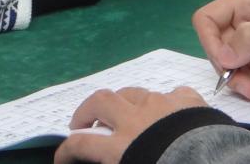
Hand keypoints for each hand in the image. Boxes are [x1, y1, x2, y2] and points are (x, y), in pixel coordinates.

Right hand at [54, 86, 205, 163]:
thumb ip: (118, 160)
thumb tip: (111, 157)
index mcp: (122, 145)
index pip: (81, 144)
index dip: (66, 152)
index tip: (61, 159)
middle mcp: (136, 119)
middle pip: (100, 103)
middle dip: (86, 112)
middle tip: (82, 124)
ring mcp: (162, 105)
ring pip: (132, 93)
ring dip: (121, 103)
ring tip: (121, 114)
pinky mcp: (188, 100)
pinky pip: (170, 94)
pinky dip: (163, 102)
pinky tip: (167, 111)